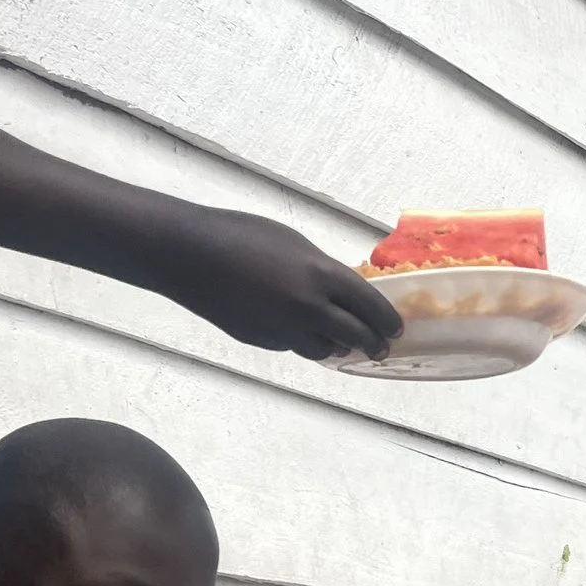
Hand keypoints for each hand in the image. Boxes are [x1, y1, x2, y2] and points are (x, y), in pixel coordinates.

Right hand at [151, 206, 400, 363]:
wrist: (188, 254)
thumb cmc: (241, 235)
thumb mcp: (294, 244)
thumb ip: (323, 271)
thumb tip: (343, 290)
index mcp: (322, 275)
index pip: (370, 306)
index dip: (387, 320)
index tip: (396, 328)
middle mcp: (308, 307)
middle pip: (355, 336)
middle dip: (372, 344)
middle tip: (381, 348)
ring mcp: (284, 329)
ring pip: (324, 350)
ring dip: (337, 347)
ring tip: (343, 344)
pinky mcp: (262, 340)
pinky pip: (292, 345)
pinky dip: (301, 340)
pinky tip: (299, 331)